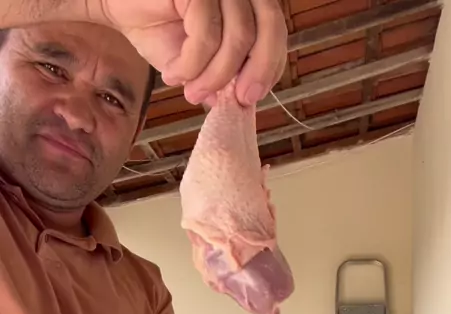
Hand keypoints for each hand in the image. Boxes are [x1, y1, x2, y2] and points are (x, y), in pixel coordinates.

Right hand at [98, 0, 287, 105]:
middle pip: (269, 27)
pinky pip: (205, 34)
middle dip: (258, 71)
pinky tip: (173, 74)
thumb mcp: (194, 62)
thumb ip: (220, 77)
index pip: (274, 31)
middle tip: (239, 100)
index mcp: (243, 1)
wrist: (115, 7)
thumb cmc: (155, 27)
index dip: (270, 66)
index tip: (250, 96)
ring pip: (237, 37)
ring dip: (214, 76)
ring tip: (190, 92)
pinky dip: (191, 65)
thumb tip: (238, 104)